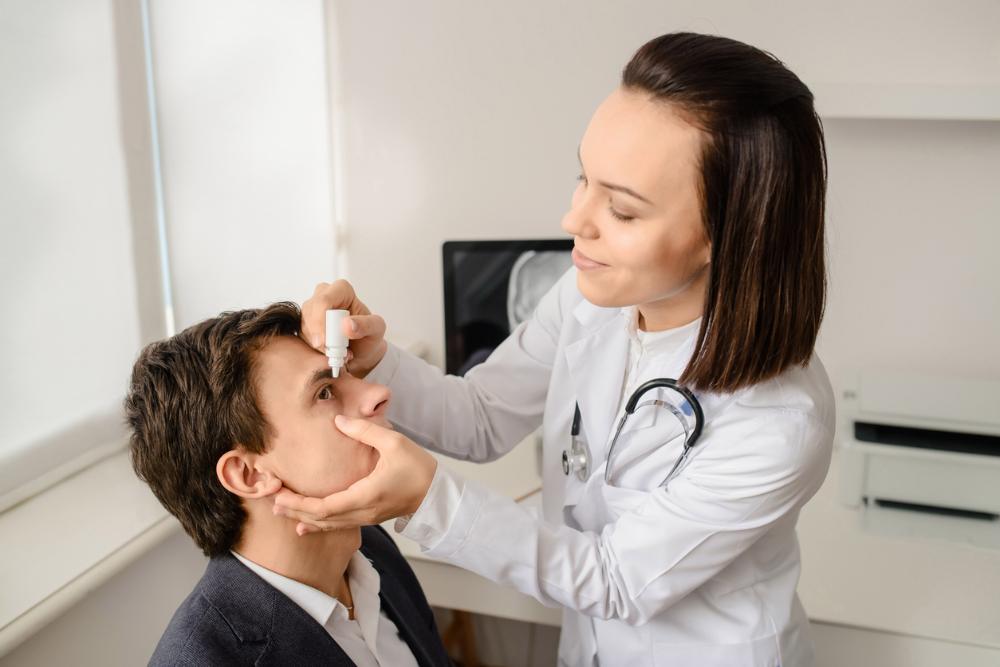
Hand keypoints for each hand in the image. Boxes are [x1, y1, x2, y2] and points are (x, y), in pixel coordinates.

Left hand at [272, 415, 437, 533]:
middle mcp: (363, 511)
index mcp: (366, 494)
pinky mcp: (368, 517)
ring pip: (329, 524)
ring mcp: (366, 517)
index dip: (300, 503)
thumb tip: (339, 420)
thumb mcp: (394, 442)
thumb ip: (364, 431)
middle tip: (272, 502)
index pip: (325, 506)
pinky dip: (319, 523)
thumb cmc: (418, 467)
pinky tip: (304, 525)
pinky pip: (338, 524)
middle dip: (295, 511)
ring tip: (281, 511)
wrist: (437, 493)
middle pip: (321, 518)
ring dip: (304, 518)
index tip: (281, 495)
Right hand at [302, 280, 386, 377]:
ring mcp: (311, 309)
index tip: (324, 342)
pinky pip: (301, 336)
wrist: (361, 350)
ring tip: (337, 352)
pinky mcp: (304, 324)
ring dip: (317, 344)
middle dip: (319, 335)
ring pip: (304, 325)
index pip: (323, 301)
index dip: (320, 322)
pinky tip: (327, 353)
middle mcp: (323, 295)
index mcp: (342, 290)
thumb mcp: (376, 329)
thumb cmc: (369, 335)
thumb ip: (366, 325)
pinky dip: (313, 348)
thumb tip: (347, 324)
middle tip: (334, 351)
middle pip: (310, 312)